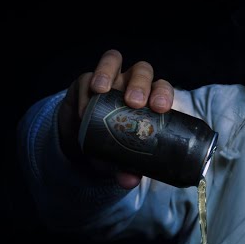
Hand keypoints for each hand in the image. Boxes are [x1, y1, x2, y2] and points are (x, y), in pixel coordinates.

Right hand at [56, 49, 175, 187]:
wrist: (81, 142)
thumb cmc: (112, 145)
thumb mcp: (120, 159)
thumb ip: (126, 168)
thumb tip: (130, 181)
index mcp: (149, 100)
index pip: (162, 88)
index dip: (163, 93)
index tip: (160, 108)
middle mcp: (131, 85)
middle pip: (142, 71)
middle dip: (140, 83)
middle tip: (135, 102)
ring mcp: (108, 80)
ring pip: (113, 62)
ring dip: (109, 73)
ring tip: (102, 91)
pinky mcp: (84, 82)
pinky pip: (86, 78)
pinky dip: (85, 91)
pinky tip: (83, 108)